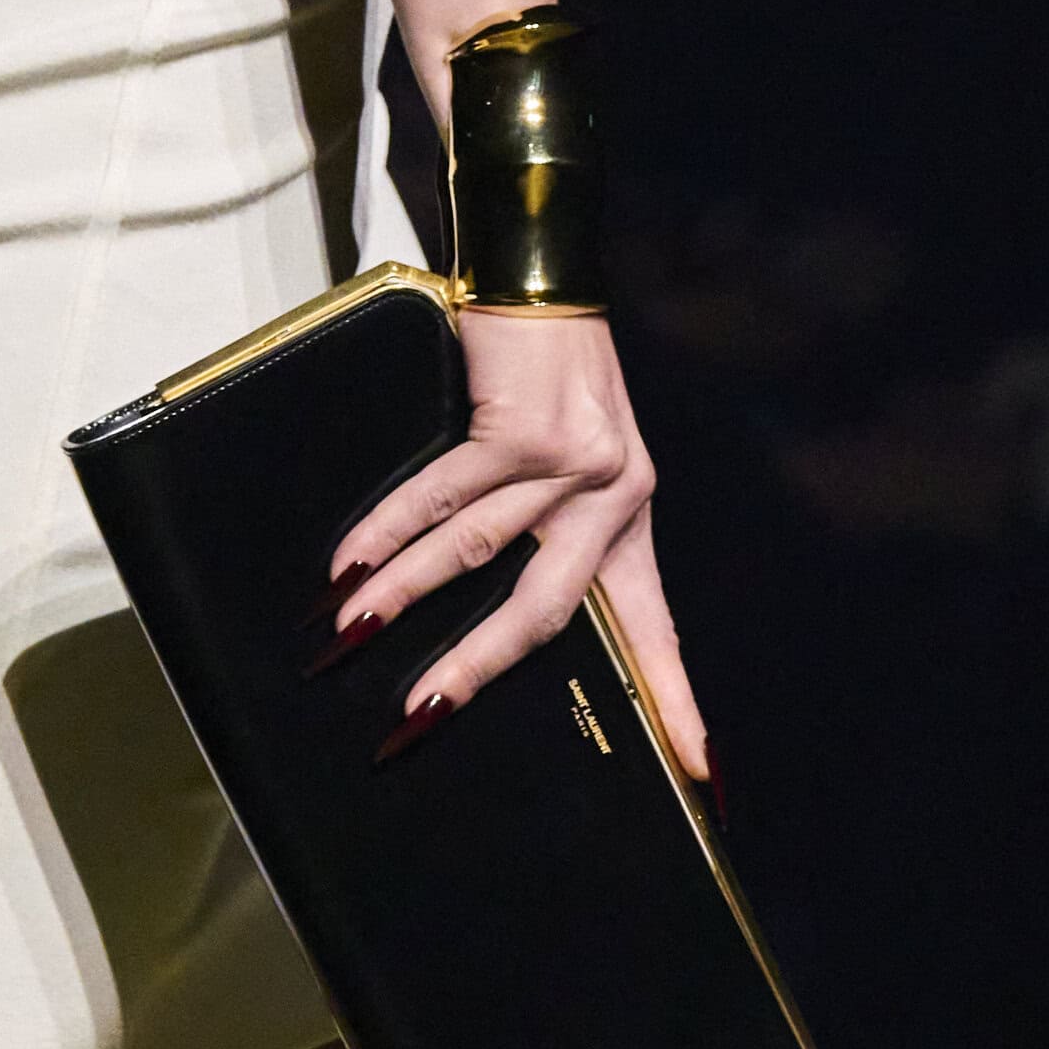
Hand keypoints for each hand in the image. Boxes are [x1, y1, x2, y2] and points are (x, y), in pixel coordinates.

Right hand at [323, 306, 709, 776]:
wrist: (544, 278)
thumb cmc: (547, 375)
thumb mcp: (573, 456)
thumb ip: (551, 527)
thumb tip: (493, 615)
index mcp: (631, 515)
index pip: (653, 624)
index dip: (673, 698)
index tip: (698, 770)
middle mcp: (614, 494)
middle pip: (549, 609)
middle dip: (479, 668)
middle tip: (422, 715)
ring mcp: (571, 462)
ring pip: (478, 551)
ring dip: (405, 594)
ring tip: (350, 633)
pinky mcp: (523, 427)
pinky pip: (443, 495)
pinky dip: (389, 529)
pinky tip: (352, 560)